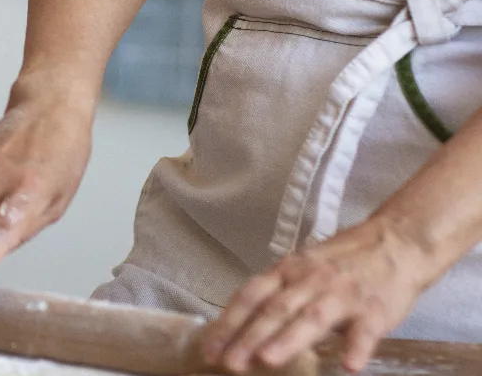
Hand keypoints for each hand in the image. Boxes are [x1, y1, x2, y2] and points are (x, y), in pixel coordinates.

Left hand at [202, 218, 432, 373]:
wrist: (396, 242)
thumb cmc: (342, 262)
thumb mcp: (301, 269)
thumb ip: (277, 294)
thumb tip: (241, 326)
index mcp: (288, 270)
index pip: (251, 296)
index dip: (229, 323)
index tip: (210, 349)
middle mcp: (310, 280)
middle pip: (275, 310)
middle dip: (249, 337)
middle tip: (230, 363)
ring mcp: (343, 294)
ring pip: (312, 318)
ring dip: (289, 340)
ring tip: (268, 361)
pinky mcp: (376, 309)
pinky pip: (366, 330)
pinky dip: (357, 347)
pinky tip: (348, 366)